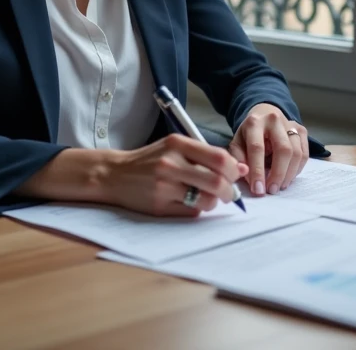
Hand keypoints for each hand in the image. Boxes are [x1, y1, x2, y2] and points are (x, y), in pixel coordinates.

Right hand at [88, 134, 247, 216]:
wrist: (114, 174)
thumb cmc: (151, 159)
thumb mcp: (176, 147)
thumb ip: (207, 155)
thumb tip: (241, 168)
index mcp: (177, 144)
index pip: (219, 158)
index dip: (233, 170)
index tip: (234, 175)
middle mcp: (171, 163)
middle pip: (216, 182)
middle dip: (229, 191)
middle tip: (229, 193)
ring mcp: (164, 186)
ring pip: (206, 200)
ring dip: (214, 202)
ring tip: (208, 197)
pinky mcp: (159, 206)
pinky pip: (191, 212)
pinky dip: (196, 209)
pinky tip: (189, 202)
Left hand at [228, 104, 308, 195]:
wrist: (264, 114)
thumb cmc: (249, 135)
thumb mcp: (237, 144)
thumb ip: (239, 160)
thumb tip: (246, 175)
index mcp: (254, 122)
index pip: (257, 148)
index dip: (258, 171)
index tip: (258, 190)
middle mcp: (274, 120)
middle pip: (283, 150)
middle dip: (278, 174)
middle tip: (272, 190)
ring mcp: (290, 124)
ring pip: (296, 153)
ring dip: (289, 174)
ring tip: (279, 186)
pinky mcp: (301, 130)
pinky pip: (304, 154)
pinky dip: (297, 169)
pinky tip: (288, 176)